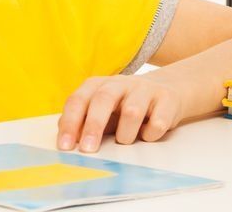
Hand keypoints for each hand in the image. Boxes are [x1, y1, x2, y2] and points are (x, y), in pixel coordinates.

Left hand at [56, 74, 184, 152]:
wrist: (168, 91)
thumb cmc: (126, 106)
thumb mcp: (103, 112)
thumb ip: (83, 120)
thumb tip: (63, 134)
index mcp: (99, 85)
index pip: (79, 99)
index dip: (70, 122)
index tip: (65, 147)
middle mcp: (120, 83)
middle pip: (103, 99)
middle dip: (94, 126)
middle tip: (88, 150)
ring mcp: (145, 89)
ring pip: (132, 111)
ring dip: (126, 134)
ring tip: (126, 141)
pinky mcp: (167, 99)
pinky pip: (157, 122)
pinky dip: (151, 134)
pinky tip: (148, 134)